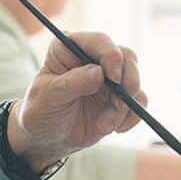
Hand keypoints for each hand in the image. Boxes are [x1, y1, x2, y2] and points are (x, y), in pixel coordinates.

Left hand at [7, 31, 144, 170]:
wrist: (47, 138)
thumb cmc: (41, 111)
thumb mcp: (48, 97)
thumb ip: (72, 83)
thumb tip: (99, 73)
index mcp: (69, 49)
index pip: (98, 41)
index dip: (110, 55)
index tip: (113, 77)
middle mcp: (93, 58)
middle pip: (126, 57)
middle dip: (128, 81)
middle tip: (119, 103)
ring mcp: (109, 77)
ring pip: (134, 80)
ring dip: (124, 106)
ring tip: (104, 125)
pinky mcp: (120, 97)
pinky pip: (139, 101)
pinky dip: (131, 116)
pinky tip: (114, 128)